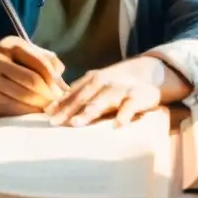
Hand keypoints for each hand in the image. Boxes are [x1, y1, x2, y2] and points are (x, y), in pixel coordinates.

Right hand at [0, 36, 68, 116]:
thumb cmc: (4, 64)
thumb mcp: (20, 53)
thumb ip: (44, 58)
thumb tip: (61, 74)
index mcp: (9, 45)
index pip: (38, 61)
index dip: (53, 76)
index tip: (61, 86)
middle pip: (32, 81)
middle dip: (50, 93)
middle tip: (59, 101)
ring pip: (25, 97)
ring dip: (42, 105)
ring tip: (52, 107)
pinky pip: (16, 109)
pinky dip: (30, 112)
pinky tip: (37, 112)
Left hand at [45, 57, 164, 126]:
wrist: (150, 72)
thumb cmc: (116, 85)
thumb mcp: (97, 85)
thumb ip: (79, 94)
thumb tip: (51, 109)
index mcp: (92, 79)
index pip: (73, 93)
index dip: (59, 103)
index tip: (46, 114)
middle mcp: (104, 82)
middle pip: (83, 97)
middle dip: (68, 109)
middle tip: (54, 122)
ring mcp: (120, 89)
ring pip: (102, 101)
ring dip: (89, 111)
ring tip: (76, 123)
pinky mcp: (137, 96)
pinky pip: (130, 106)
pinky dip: (124, 114)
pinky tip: (118, 124)